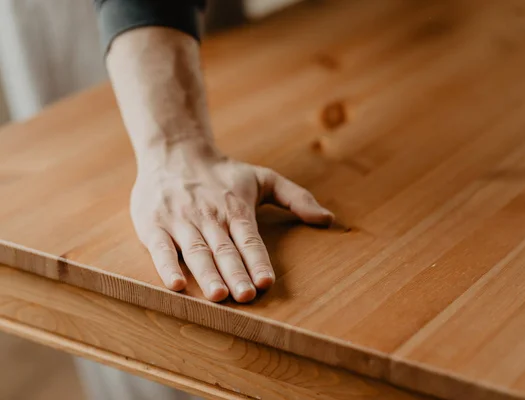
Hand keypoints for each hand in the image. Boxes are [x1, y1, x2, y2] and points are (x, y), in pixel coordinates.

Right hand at [130, 146, 333, 302]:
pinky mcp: (154, 225)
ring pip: (196, 250)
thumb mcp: (264, 178)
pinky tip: (176, 285)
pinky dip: (167, 267)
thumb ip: (296, 198)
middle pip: (225, 249)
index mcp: (236, 207)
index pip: (250, 239)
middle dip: (236, 273)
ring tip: (218, 296)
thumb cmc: (223, 173)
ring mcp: (180, 221)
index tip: (267, 282)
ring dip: (207, 274)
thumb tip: (328, 219)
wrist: (174, 152)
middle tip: (246, 297)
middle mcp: (210, 215)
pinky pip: (161, 249)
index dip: (258, 260)